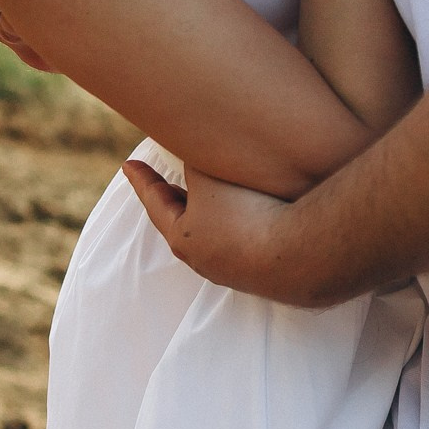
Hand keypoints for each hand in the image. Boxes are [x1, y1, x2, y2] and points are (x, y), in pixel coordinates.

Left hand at [121, 157, 334, 307]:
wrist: (301, 254)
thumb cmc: (247, 212)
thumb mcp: (210, 176)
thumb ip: (194, 160)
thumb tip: (191, 154)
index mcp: (183, 237)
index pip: (155, 201)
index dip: (141, 179)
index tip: (127, 164)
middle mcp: (205, 260)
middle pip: (182, 221)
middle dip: (175, 198)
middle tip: (167, 180)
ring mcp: (235, 271)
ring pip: (214, 233)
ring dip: (211, 212)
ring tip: (211, 192)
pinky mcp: (265, 273)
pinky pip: (243, 241)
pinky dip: (239, 223)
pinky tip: (251, 212)